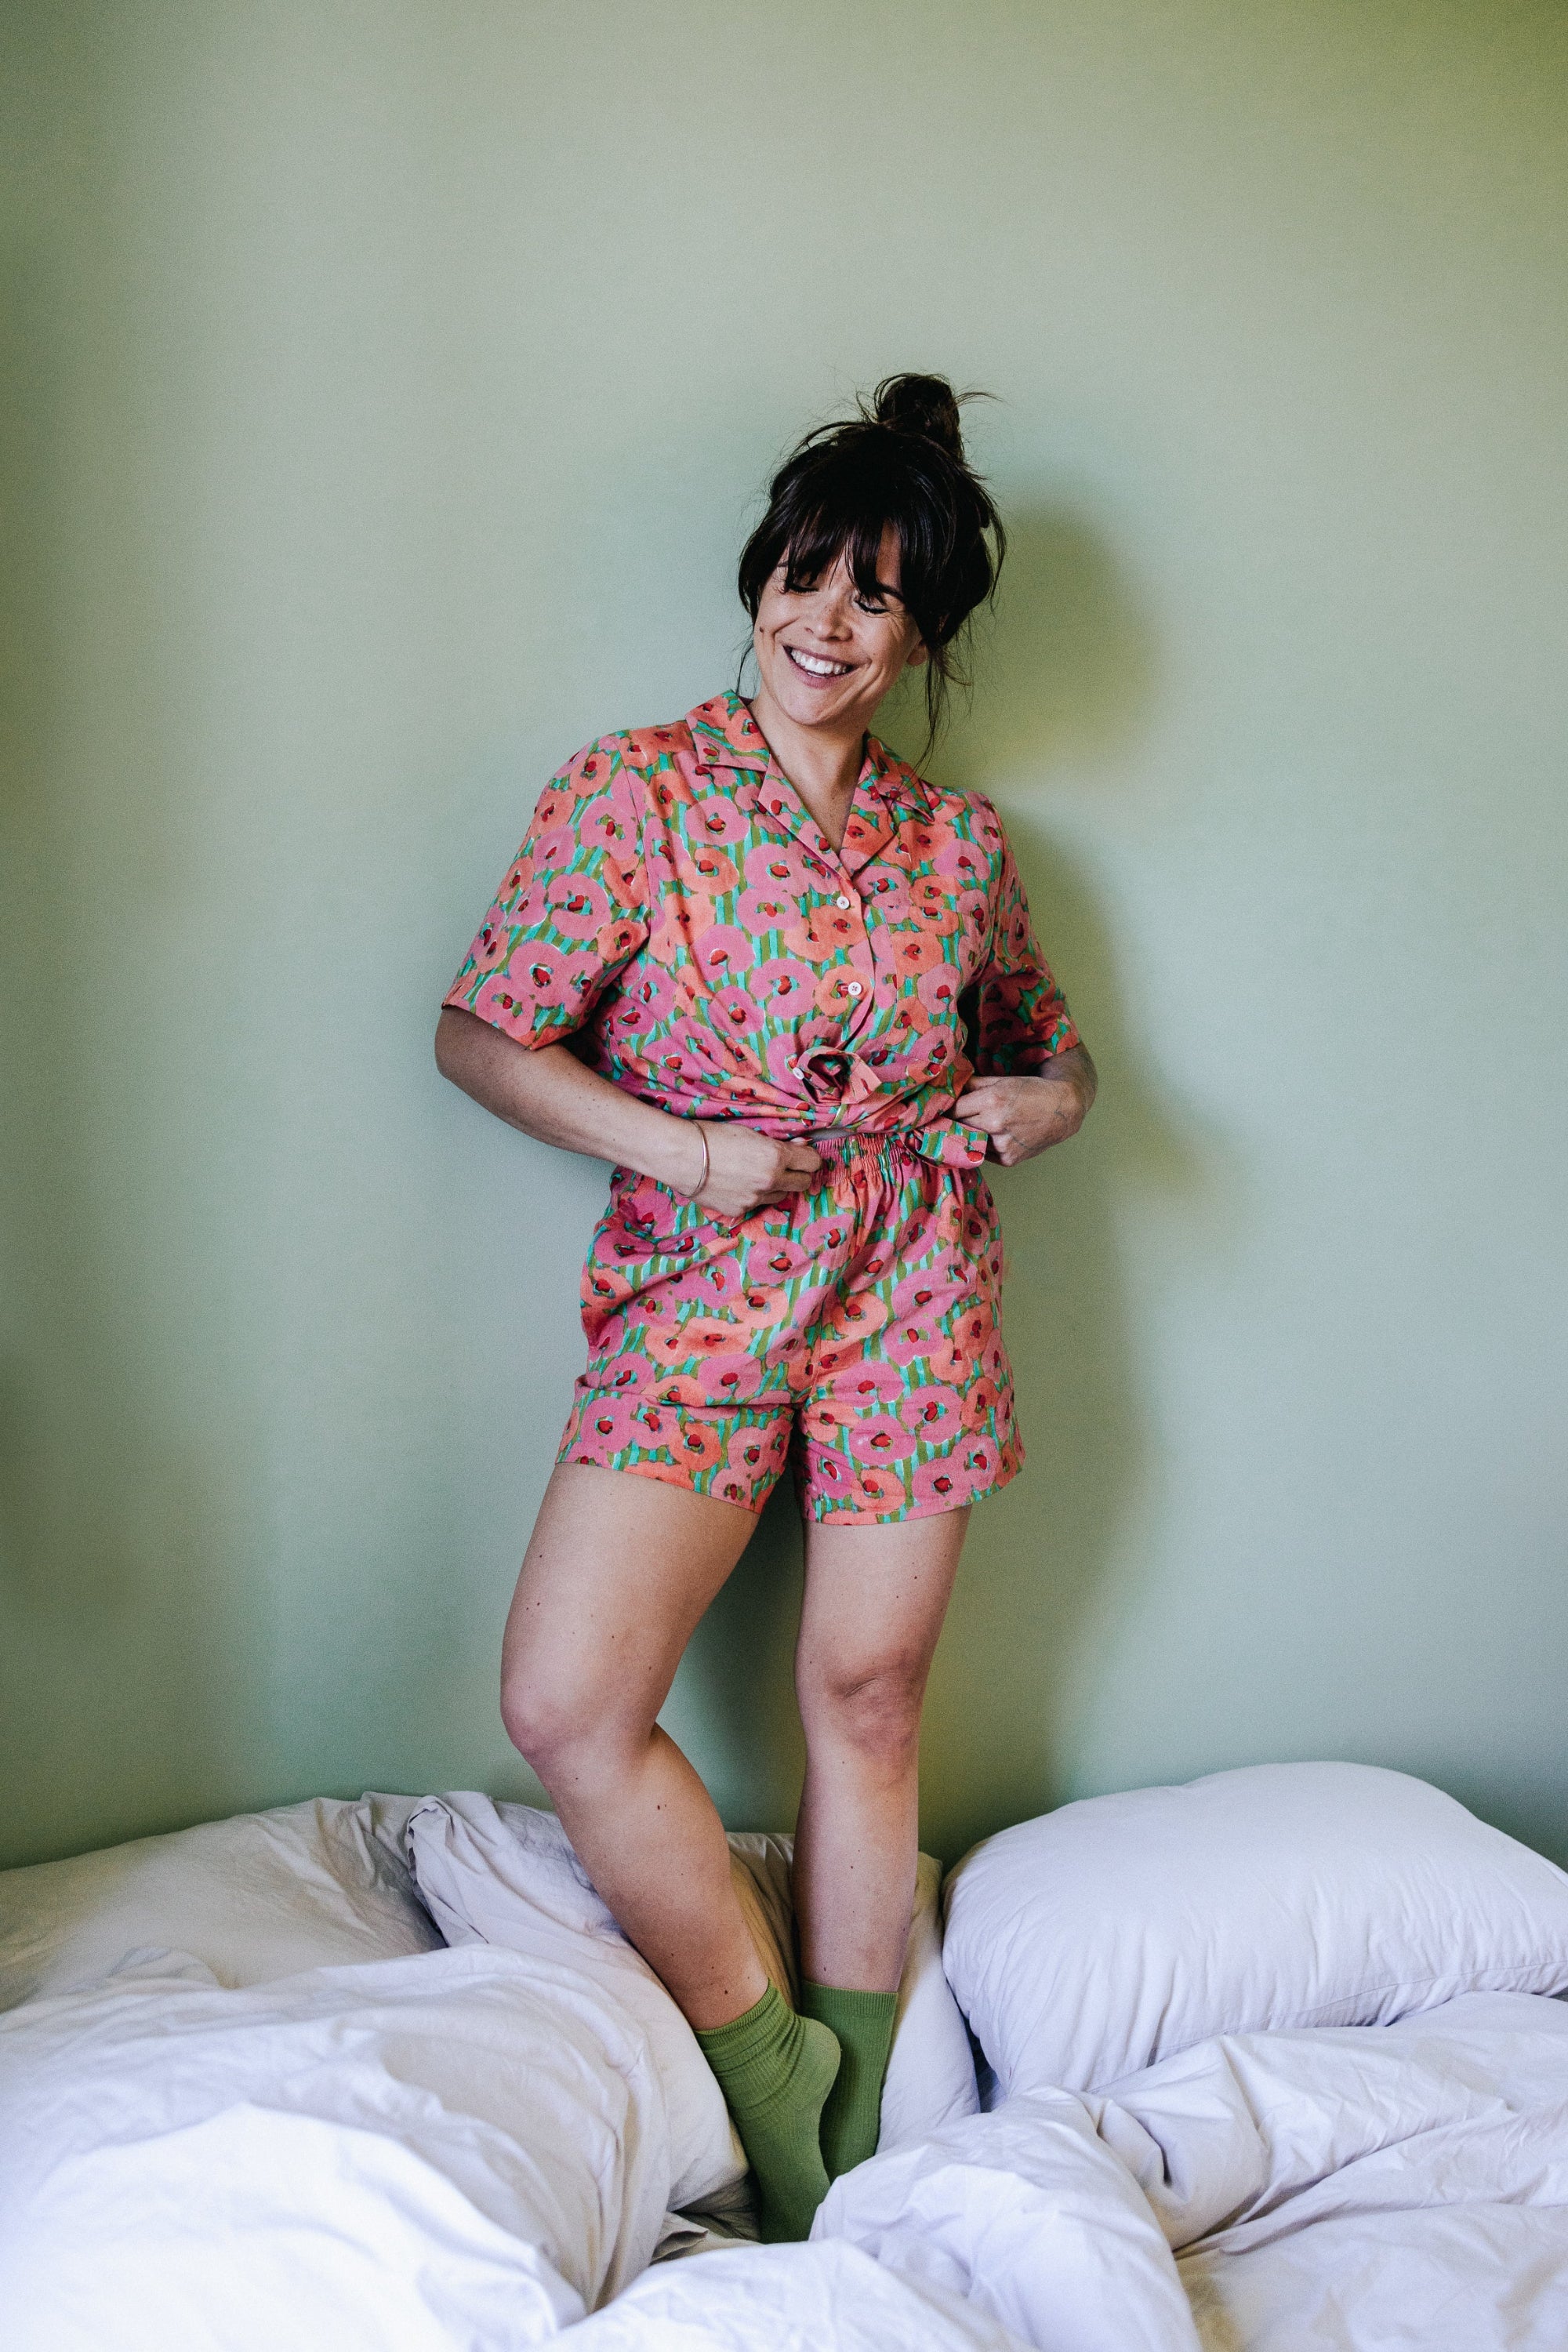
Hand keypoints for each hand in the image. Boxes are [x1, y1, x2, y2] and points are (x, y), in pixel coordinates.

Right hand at [679, 1122, 823, 1217]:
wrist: (681, 1157)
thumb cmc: (712, 1137)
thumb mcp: (749, 1133)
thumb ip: (777, 1143)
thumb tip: (799, 1146)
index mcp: (775, 1156)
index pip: (812, 1162)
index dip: (808, 1157)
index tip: (802, 1154)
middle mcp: (770, 1180)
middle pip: (804, 1183)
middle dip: (798, 1173)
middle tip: (786, 1166)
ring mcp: (755, 1199)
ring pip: (781, 1195)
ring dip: (776, 1185)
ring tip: (755, 1173)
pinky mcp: (740, 1210)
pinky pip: (757, 1203)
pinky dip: (753, 1195)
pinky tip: (737, 1183)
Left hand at [956, 1051, 1096, 1165]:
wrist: (1063, 1110)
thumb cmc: (1033, 1091)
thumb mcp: (1002, 1081)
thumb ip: (974, 1085)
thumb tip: (950, 1088)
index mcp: (992, 1101)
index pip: (954, 1110)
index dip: (949, 1109)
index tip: (944, 1109)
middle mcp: (995, 1124)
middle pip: (959, 1127)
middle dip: (956, 1122)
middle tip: (954, 1119)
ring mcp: (1002, 1145)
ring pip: (971, 1142)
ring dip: (970, 1135)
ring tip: (977, 1126)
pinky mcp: (1008, 1160)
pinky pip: (985, 1154)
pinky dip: (984, 1146)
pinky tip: (993, 1137)